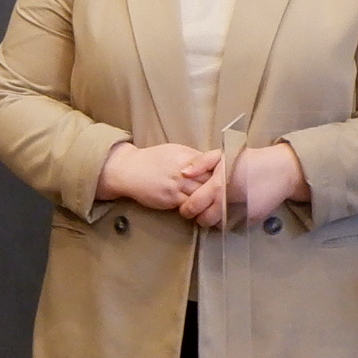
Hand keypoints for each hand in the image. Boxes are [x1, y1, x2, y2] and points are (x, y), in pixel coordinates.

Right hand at [97, 141, 217, 212]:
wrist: (128, 171)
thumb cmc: (152, 159)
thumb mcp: (174, 150)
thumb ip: (193, 157)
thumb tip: (213, 164)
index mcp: (185, 157)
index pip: (211, 164)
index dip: (221, 171)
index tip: (227, 176)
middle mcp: (182, 172)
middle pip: (210, 181)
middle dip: (220, 186)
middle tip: (230, 192)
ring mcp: (176, 187)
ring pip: (202, 195)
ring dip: (211, 199)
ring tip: (220, 202)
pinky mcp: (170, 200)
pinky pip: (190, 205)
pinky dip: (199, 207)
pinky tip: (204, 207)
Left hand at [181, 142, 307, 230]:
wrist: (281, 170)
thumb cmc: (249, 160)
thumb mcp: (223, 154)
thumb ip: (201, 163)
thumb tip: (183, 174)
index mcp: (217, 186)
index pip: (192, 207)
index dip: (186, 208)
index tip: (188, 205)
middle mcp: (227, 203)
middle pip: (203, 221)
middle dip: (199, 217)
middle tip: (202, 208)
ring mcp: (240, 213)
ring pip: (217, 226)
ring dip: (214, 220)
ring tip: (217, 208)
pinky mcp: (251, 219)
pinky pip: (233, 225)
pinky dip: (229, 220)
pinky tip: (231, 209)